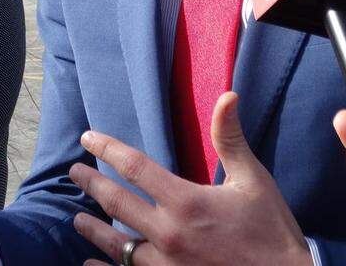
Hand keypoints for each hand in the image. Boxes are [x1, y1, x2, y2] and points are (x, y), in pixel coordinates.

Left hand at [69, 92, 310, 265]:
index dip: (107, 149)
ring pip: (116, 245)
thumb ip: (230, 138)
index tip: (87, 138)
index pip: (133, 167)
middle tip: (74, 172)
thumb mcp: (253, 180)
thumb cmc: (271, 230)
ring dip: (93, 230)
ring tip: (77, 218)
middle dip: (91, 184)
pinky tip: (89, 263)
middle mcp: (168, 235)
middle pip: (116, 203)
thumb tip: (227, 96)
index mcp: (186, 202)